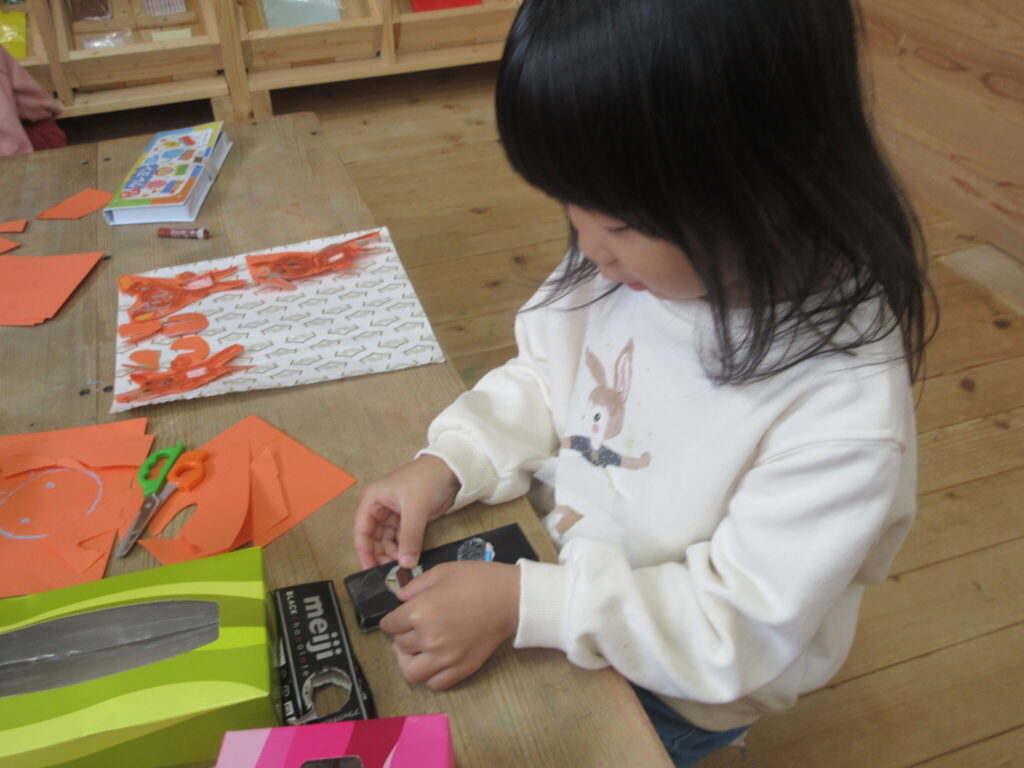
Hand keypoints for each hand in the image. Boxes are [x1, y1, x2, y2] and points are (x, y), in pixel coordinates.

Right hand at [353, 455, 459, 568]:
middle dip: (381, 556)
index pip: (362, 531)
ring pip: (388, 542)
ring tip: (402, 567)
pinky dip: (404, 550)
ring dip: (394, 555)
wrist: (451, 469)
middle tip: (389, 573)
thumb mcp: (415, 508)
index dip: (365, 552)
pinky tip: (409, 560)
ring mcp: (394, 515)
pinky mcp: (408, 520)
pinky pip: (402, 540)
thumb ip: (410, 537)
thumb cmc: (426, 478)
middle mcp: (379, 508)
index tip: (370, 570)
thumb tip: (405, 563)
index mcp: (372, 500)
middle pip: (374, 540)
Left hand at [381, 561, 519, 690]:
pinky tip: (434, 662)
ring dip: (409, 661)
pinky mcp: (461, 669)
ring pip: (411, 672)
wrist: (510, 598)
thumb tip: (399, 599)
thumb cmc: (477, 579)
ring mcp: (445, 657)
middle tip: (411, 629)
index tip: (399, 618)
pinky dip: (429, 675)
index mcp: (419, 611)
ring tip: (417, 650)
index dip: (392, 620)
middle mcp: (428, 638)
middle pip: (399, 645)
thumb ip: (415, 586)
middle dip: (401, 636)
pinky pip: (435, 683)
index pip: (389, 625)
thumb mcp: (442, 571)